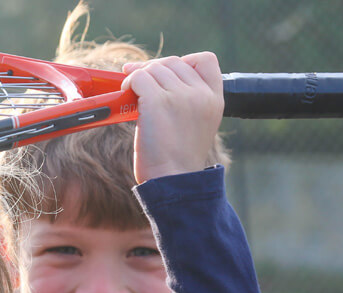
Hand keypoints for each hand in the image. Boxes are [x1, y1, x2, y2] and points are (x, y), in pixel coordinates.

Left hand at [121, 52, 223, 183]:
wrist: (174, 180)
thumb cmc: (178, 159)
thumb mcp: (198, 125)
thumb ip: (190, 100)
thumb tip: (158, 75)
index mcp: (215, 99)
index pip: (206, 60)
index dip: (185, 62)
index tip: (169, 76)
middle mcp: (200, 94)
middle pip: (173, 62)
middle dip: (154, 69)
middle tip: (139, 81)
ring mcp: (180, 95)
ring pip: (153, 68)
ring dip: (139, 77)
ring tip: (133, 93)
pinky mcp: (157, 100)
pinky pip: (139, 77)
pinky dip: (129, 82)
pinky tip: (127, 94)